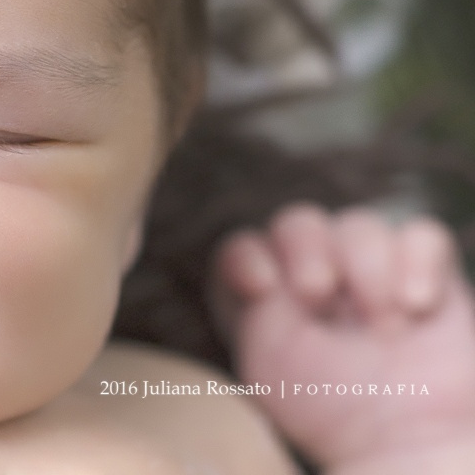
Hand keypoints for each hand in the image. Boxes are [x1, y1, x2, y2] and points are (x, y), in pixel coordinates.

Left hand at [214, 204, 474, 468]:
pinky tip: (415, 305)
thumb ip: (254, 310)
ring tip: (382, 325)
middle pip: (298, 221)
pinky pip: (423, 235)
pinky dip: (418, 261)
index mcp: (268, 294)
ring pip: (359, 223)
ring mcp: (370, 271)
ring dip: (365, 264)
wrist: (405, 447)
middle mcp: (315, 274)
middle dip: (305, 248)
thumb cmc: (331, 412)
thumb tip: (260, 271)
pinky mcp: (426, 276)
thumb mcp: (271, 364)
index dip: (245, 256)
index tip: (261, 287)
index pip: (243, 248)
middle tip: (318, 296)